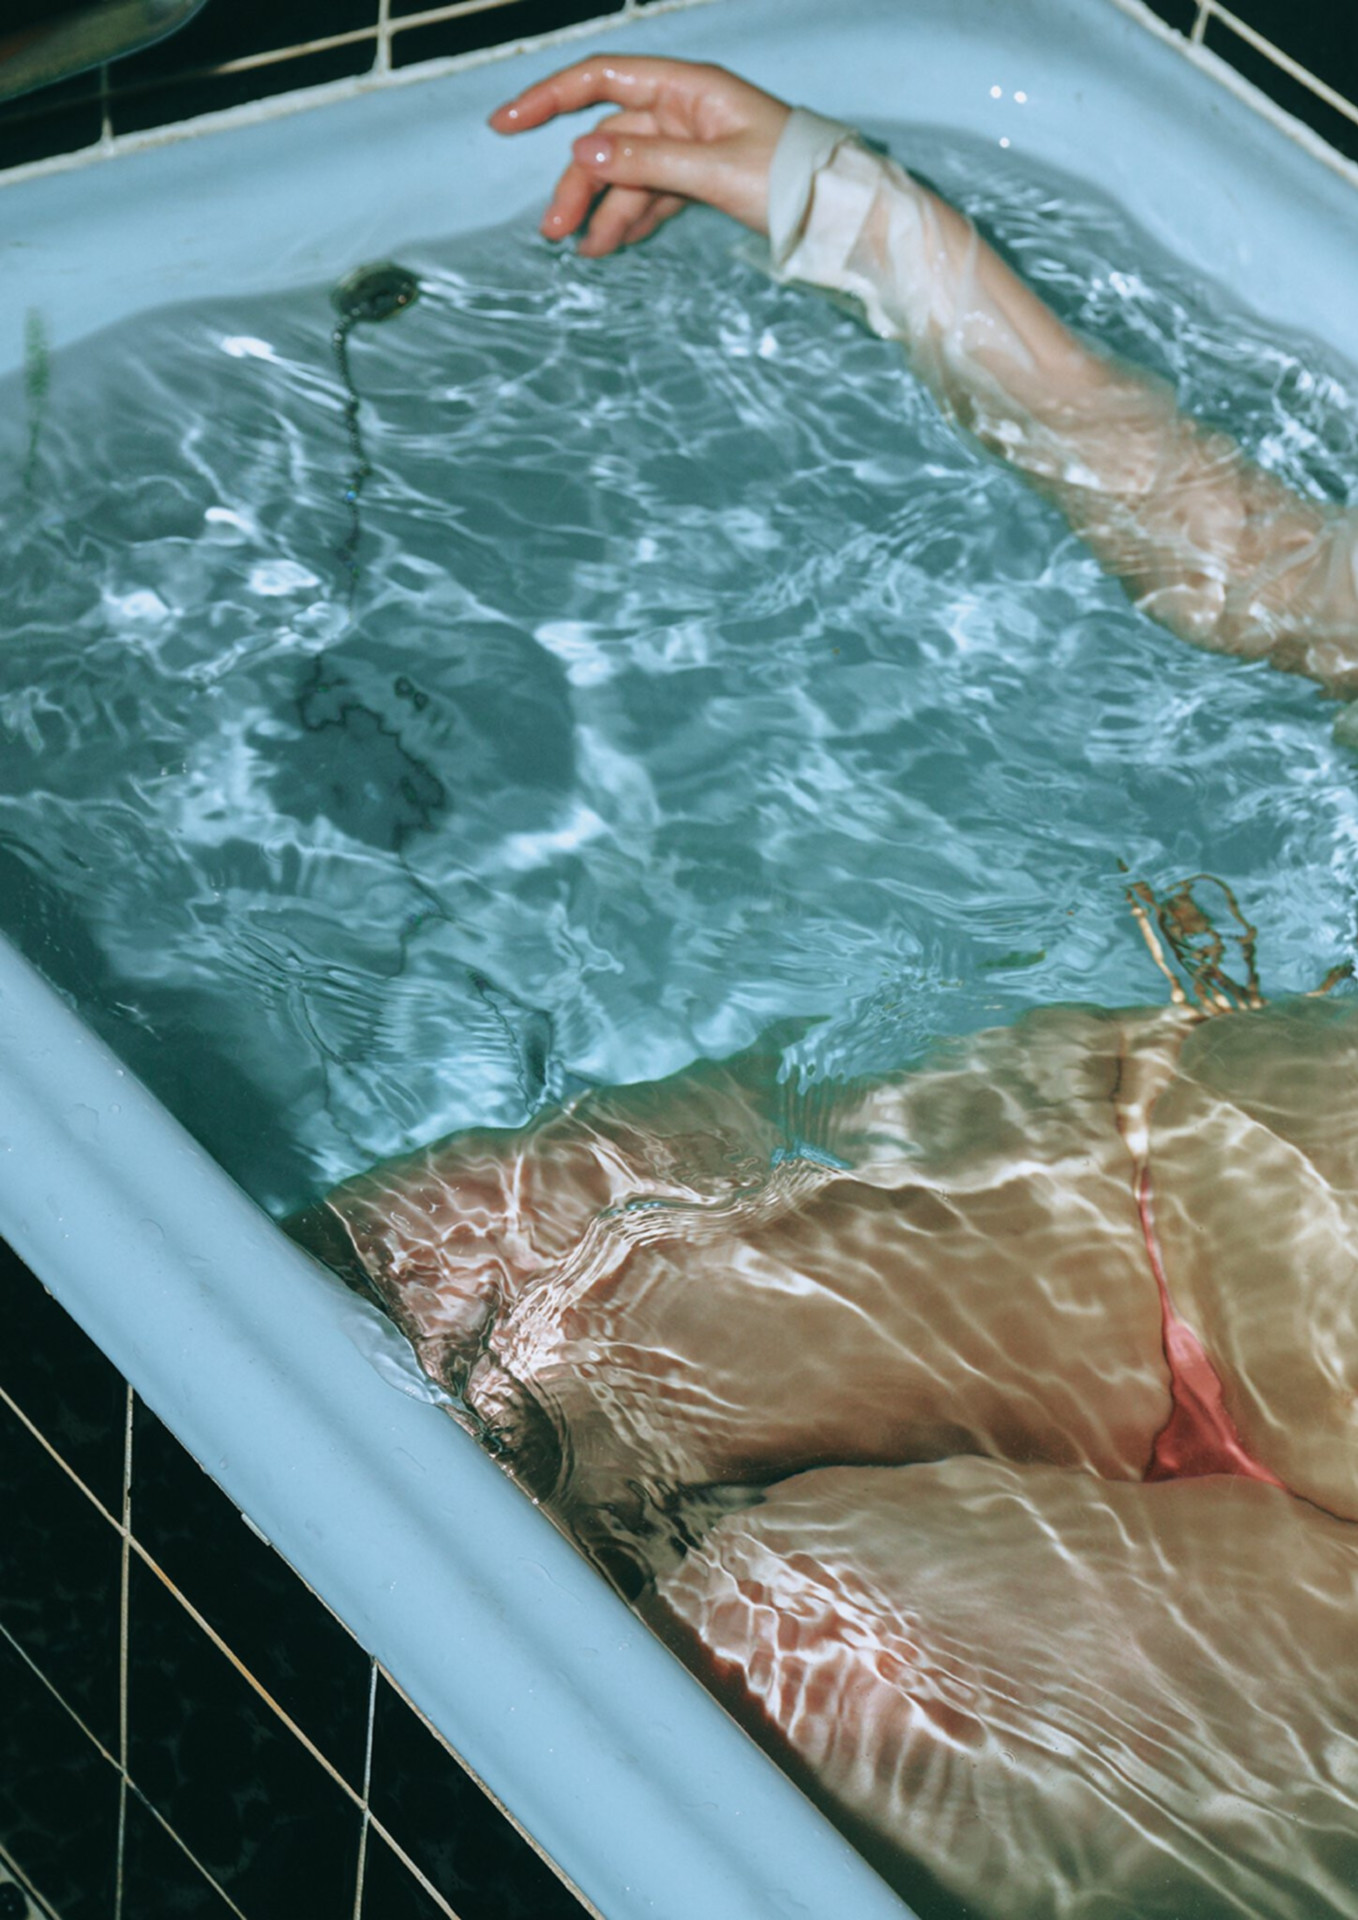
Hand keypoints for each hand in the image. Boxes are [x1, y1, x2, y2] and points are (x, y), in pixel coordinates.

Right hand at [489, 54, 790, 256]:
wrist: (842, 214)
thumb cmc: (795, 179)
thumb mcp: (715, 171)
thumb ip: (646, 160)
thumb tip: (584, 150)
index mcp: (688, 89)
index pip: (602, 80)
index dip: (549, 99)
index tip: (505, 123)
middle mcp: (686, 111)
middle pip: (610, 138)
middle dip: (579, 183)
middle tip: (554, 231)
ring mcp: (693, 146)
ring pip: (629, 173)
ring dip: (604, 210)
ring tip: (586, 251)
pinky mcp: (703, 179)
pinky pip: (654, 193)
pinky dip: (633, 218)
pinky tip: (615, 245)